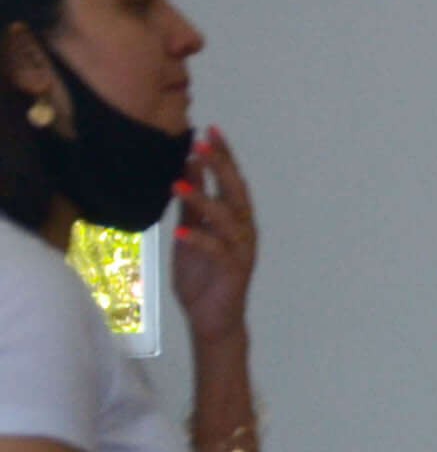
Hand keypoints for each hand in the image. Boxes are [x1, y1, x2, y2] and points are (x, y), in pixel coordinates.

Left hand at [170, 129, 257, 344]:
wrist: (212, 321)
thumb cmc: (203, 278)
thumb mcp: (192, 234)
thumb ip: (193, 206)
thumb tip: (188, 169)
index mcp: (235, 219)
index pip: (231, 180)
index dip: (222, 156)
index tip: (210, 130)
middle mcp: (243, 230)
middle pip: (236, 191)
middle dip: (220, 166)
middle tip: (202, 144)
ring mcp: (241, 250)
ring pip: (226, 218)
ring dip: (202, 199)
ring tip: (177, 183)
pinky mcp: (234, 271)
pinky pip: (217, 251)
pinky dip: (199, 240)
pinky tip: (180, 232)